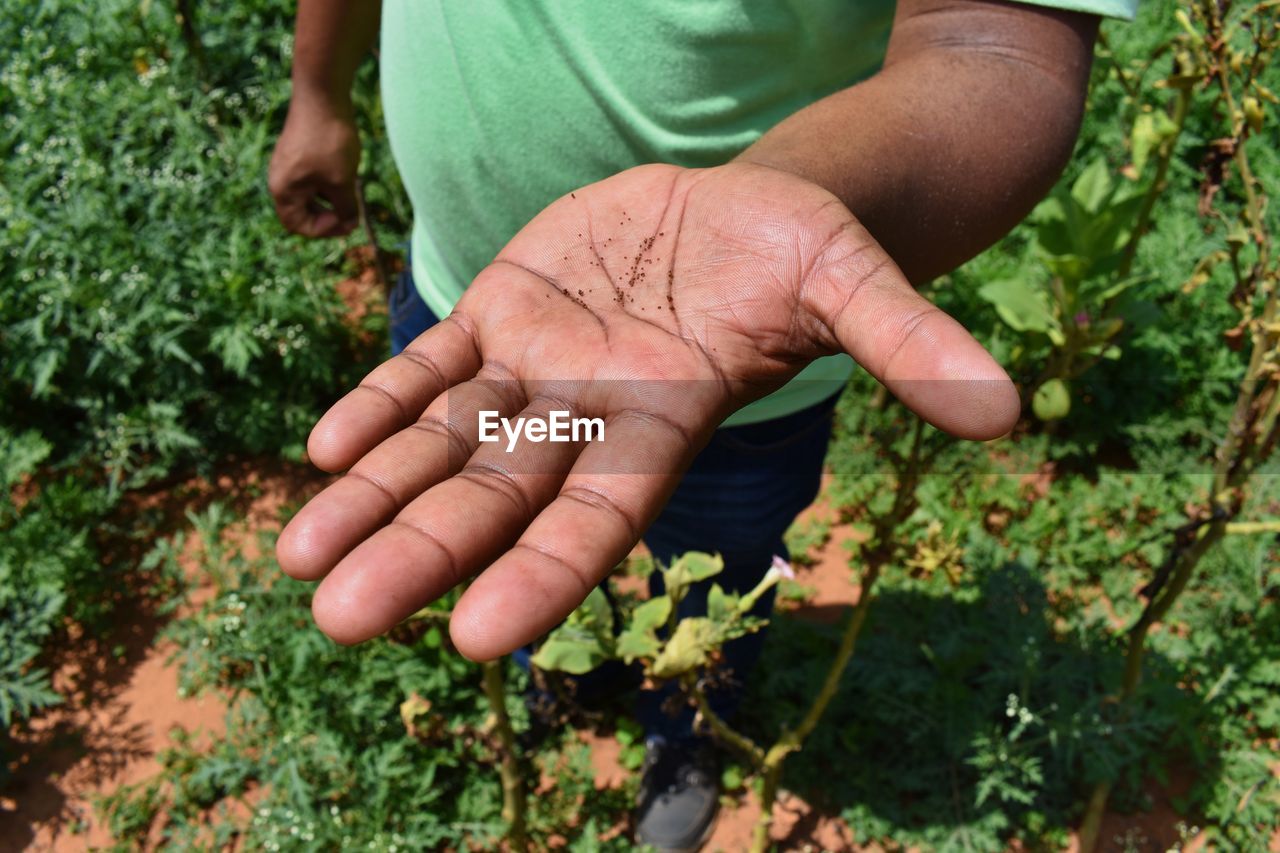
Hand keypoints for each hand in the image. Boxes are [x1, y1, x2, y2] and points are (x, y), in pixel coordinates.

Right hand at [267, 95, 359, 237]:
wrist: (323, 94)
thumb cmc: (329, 141)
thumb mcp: (342, 181)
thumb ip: (346, 208)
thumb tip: (350, 224)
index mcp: (283, 190)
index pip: (299, 225)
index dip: (325, 230)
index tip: (348, 222)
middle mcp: (280, 178)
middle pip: (303, 212)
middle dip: (329, 217)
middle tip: (353, 216)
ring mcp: (288, 164)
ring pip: (310, 195)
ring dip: (331, 200)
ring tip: (351, 193)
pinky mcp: (298, 152)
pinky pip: (312, 178)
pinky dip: (328, 184)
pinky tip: (346, 175)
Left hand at [277, 163, 1018, 658]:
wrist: (736, 211)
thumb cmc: (803, 252)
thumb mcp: (854, 282)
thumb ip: (909, 347)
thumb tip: (1008, 414)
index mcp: (665, 419)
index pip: (601, 512)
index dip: (547, 573)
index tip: (477, 639)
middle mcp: (588, 410)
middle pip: (497, 492)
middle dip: (423, 553)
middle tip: (340, 622)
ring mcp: (537, 362)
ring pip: (442, 438)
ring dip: (375, 494)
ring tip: (298, 554)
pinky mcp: (504, 310)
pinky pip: (431, 362)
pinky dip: (382, 400)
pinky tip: (325, 449)